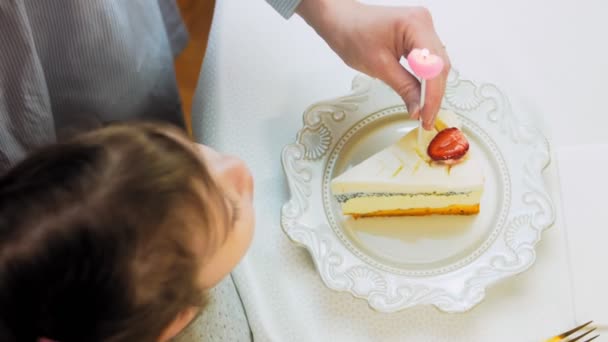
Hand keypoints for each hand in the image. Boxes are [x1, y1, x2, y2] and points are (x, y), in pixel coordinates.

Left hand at [297, 0, 449, 129]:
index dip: (432, 95)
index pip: (433, 66)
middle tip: (426, 119)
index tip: (426, 116)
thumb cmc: (352, 34)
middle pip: (439, 66)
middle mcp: (424, 23)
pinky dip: (426, 79)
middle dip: (434, 95)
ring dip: (431, 89)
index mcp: (415, 25)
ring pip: (437, 65)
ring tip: (424, 112)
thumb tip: (418, 109)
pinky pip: (429, 60)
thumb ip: (404, 87)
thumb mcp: (378, 66)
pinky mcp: (418, 35)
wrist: (341, 20)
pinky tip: (421, 96)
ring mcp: (423, 28)